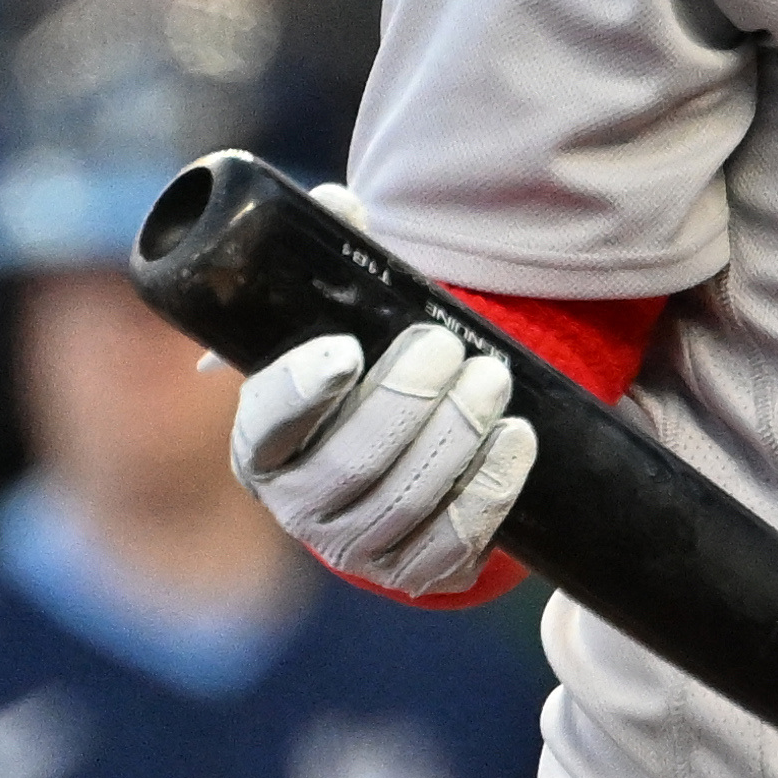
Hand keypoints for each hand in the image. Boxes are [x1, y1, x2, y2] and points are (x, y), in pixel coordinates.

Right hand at [230, 199, 534, 597]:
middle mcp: (298, 506)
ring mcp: (356, 548)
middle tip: (449, 346)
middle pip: (350, 463)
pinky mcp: (415, 573)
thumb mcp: (340, 324)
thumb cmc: (362, 382)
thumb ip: (336, 265)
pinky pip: (454, 543)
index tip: (344, 350)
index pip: (265, 426)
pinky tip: (516, 439)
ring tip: (492, 379)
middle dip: (405, 401)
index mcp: (260, 445)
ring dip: (456, 438)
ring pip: (406, 501)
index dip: (299, 391)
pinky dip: (490, 490)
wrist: (399, 465)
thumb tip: (341, 204)